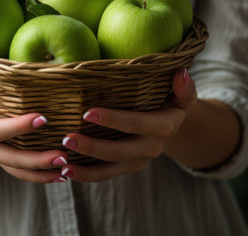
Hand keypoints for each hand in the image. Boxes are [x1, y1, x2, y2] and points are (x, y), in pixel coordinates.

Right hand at [0, 68, 69, 182]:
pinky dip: (39, 175)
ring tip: (65, 169)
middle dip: (35, 159)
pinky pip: (19, 171)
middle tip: (62, 155)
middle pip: (9, 157)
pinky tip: (60, 175)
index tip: (42, 119)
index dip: (16, 127)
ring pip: (16, 169)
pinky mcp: (1, 158)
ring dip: (40, 172)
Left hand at [58, 68, 196, 181]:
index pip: (136, 123)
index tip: (88, 112)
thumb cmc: (173, 101)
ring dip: (86, 168)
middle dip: (93, 147)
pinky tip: (67, 171)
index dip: (113, 120)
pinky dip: (87, 174)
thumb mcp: (183, 95)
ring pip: (111, 168)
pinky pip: (106, 174)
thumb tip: (180, 73)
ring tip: (63, 164)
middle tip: (67, 137)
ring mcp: (138, 160)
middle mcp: (151, 147)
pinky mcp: (128, 167)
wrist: (174, 124)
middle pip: (119, 151)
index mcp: (163, 126)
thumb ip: (184, 87)